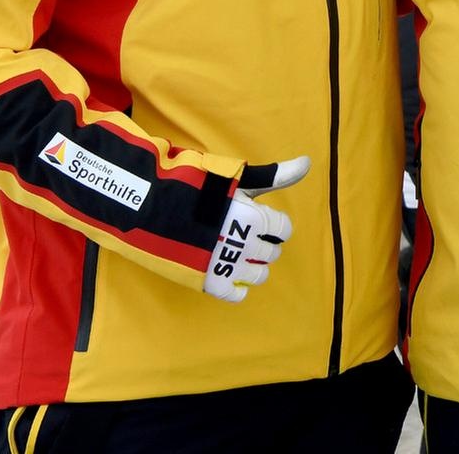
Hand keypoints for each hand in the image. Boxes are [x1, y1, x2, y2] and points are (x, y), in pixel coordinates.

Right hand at [203, 156, 308, 302]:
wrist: (150, 207)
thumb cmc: (196, 188)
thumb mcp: (237, 179)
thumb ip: (274, 177)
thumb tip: (308, 163)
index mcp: (255, 218)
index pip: (284, 229)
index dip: (273, 225)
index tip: (258, 220)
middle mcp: (246, 244)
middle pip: (272, 252)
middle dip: (262, 244)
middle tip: (241, 235)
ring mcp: (227, 265)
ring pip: (259, 276)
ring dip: (253, 267)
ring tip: (235, 254)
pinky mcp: (208, 282)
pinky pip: (236, 294)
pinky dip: (236, 287)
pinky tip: (226, 273)